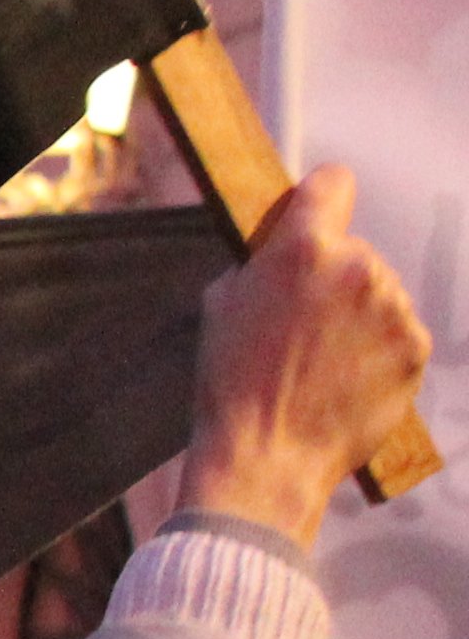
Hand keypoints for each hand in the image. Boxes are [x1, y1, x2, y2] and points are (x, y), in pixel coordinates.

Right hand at [179, 168, 432, 544]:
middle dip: (334, 276)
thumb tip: (284, 251)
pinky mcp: (416, 347)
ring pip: (381, 292)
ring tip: (323, 358)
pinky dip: (379, 348)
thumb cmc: (233, 383)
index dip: (321, 199)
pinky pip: (399, 331)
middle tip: (303, 322)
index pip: (333, 182)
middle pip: (356, 250)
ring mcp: (394, 308)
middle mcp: (359, 267)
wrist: (268, 456)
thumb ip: (262, 265)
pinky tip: (346, 376)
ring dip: (360, 314)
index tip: (317, 215)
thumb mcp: (221, 305)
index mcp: (303, 249)